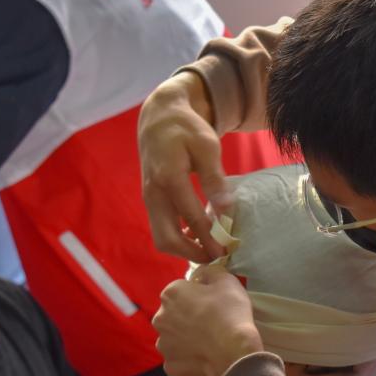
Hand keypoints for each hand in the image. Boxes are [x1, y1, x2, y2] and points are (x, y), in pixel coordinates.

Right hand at [138, 71, 232, 262]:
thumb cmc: (187, 129)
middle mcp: (154, 193)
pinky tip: (200, 239)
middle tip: (218, 257)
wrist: (159, 118)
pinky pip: (162, 229)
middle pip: (166, 239)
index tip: (226, 251)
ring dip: (185, 250)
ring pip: (161, 238)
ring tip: (211, 251)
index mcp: (169, 178)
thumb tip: (226, 209)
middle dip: (192, 254)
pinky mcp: (151, 201)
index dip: (210, 238)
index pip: (191, 218)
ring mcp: (149, 199)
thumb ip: (215, 178)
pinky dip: (179, 240)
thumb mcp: (207, 146)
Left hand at [153, 264, 262, 375]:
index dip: (199, 295)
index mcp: (171, 293)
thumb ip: (211, 271)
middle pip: (175, 314)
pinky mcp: (170, 366)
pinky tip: (205, 357)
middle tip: (212, 323)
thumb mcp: (227, 280)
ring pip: (175, 337)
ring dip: (187, 338)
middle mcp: (159, 318)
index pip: (182, 290)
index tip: (213, 303)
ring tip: (209, 342)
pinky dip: (189, 359)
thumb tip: (203, 273)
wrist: (234, 352)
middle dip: (188, 316)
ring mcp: (163, 344)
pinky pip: (179, 359)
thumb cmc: (230, 312)